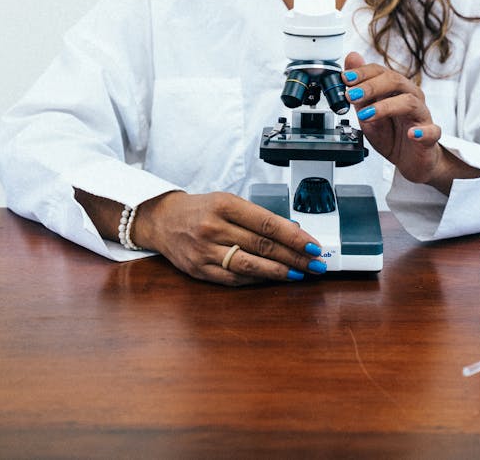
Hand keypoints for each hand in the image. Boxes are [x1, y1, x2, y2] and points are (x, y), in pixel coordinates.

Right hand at [135, 191, 327, 286]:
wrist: (164, 221)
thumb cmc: (202, 209)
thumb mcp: (227, 201)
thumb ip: (255, 216)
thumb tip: (291, 231)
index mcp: (224, 204)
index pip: (266, 222)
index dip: (293, 236)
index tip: (312, 244)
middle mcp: (214, 227)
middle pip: (262, 245)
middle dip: (294, 256)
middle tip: (315, 262)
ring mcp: (205, 251)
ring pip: (249, 265)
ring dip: (279, 271)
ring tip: (299, 273)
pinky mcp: (199, 270)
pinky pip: (234, 278)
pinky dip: (257, 279)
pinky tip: (273, 278)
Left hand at [342, 51, 445, 187]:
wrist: (410, 160)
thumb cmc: (391, 134)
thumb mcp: (368, 111)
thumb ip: (360, 88)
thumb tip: (351, 58)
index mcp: (395, 89)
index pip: (380, 72)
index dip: (362, 73)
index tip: (345, 78)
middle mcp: (411, 97)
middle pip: (396, 81)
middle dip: (371, 87)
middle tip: (352, 95)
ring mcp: (422, 115)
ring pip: (410, 103)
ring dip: (386, 107)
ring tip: (366, 115)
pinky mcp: (430, 136)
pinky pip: (431, 131)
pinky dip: (422, 132)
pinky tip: (412, 134)